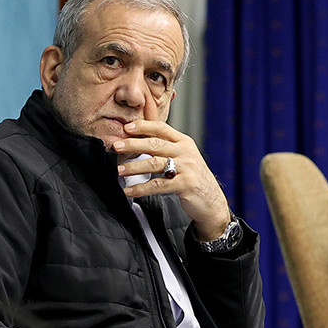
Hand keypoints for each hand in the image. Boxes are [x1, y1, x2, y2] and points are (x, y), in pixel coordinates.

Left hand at [113, 120, 232, 240]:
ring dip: (134, 166)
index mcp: (184, 142)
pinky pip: (158, 185)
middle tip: (116, 146)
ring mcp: (187, 168)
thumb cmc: (191, 177)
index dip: (143, 126)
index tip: (126, 127)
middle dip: (133, 144)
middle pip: (155, 144)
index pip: (161, 128)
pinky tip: (129, 190)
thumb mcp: (182, 157)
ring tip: (119, 170)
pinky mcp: (185, 184)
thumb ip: (165, 147)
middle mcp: (186, 152)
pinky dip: (141, 188)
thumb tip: (137, 139)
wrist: (211, 200)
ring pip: (155, 163)